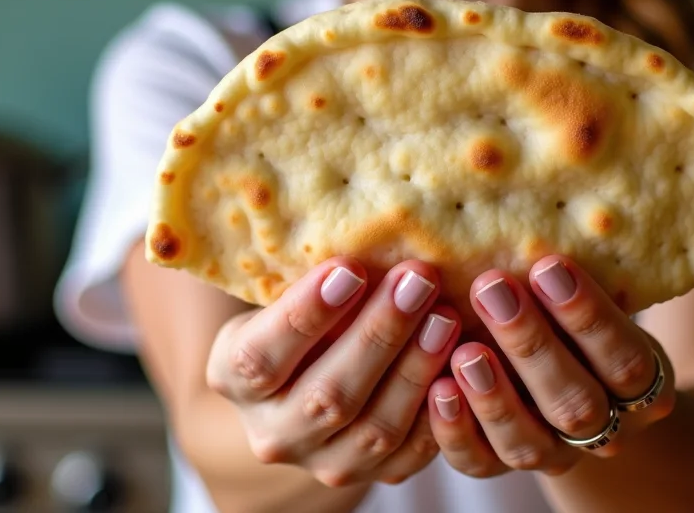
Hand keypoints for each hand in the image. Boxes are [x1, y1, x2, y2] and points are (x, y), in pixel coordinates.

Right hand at [206, 258, 462, 486]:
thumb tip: (357, 216)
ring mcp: (323, 463)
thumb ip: (305, 271)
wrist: (304, 381)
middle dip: (379, 334)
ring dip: (415, 370)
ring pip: (373, 429)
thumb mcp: (281, 289)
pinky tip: (460, 366)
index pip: (261, 356)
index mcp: (233, 378)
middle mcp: (272, 433)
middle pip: (327, 395)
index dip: (306, 315)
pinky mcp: (372, 476)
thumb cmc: (301, 312)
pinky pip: (410, 455)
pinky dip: (438, 413)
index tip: (350, 268)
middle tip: (418, 280)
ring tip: (446, 317)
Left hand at [426, 256, 674, 476]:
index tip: (548, 265)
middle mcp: (606, 431)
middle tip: (493, 290)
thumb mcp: (599, 294)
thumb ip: (576, 277)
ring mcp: (554, 455)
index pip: (626, 361)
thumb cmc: (581, 314)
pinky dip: (456, 430)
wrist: (580, 380)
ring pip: (527, 443)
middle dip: (532, 345)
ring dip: (494, 395)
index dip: (589, 317)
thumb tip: (541, 205)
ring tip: (464, 349)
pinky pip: (479, 462)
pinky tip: (436, 389)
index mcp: (645, 387)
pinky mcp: (500, 467)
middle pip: (575, 403)